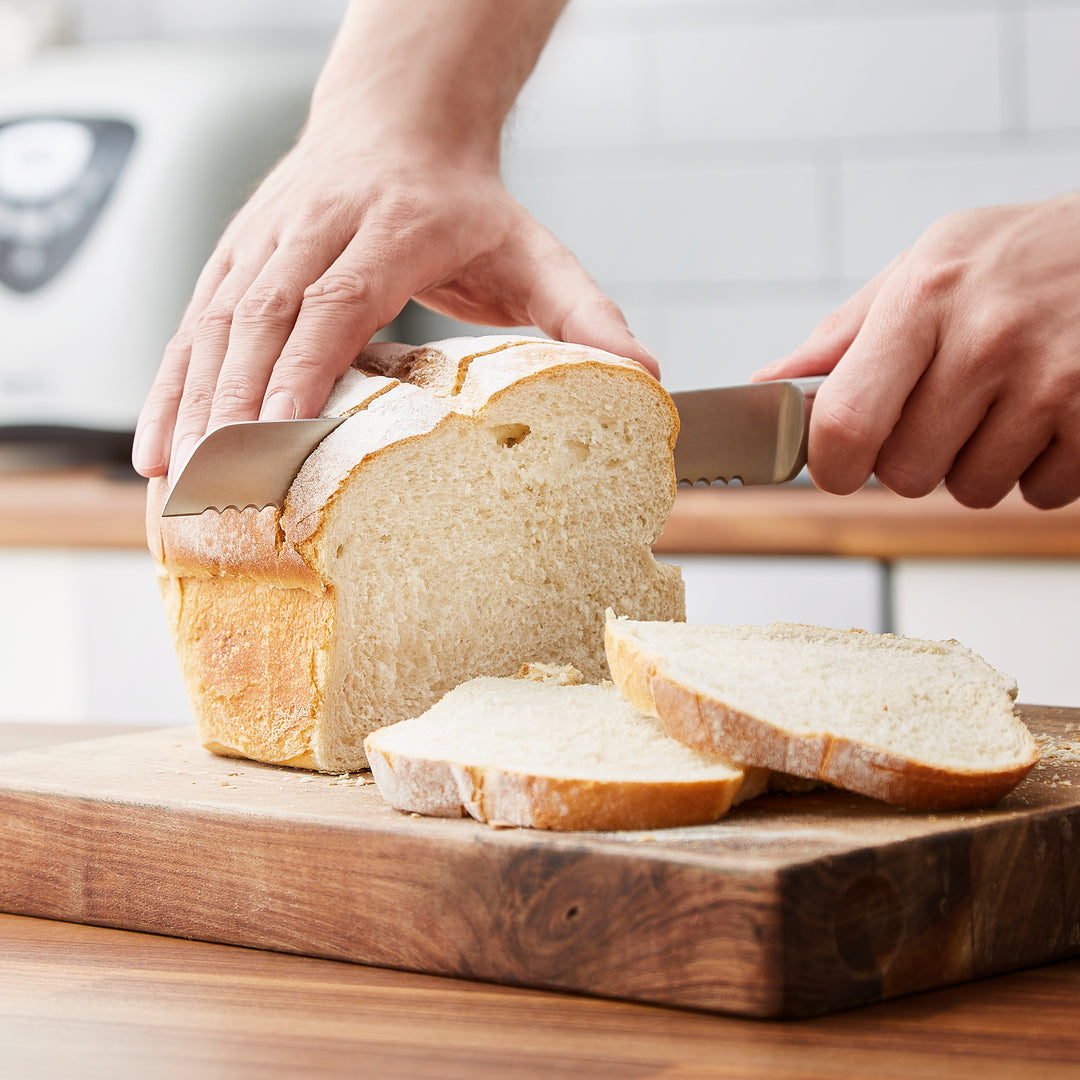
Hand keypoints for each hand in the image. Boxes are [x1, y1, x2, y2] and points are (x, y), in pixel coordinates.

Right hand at [131, 138, 653, 481]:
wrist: (403, 116)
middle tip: (222, 481)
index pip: (338, 295)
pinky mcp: (238, 251)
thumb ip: (586, 313)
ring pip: (216, 318)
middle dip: (236, 399)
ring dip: (192, 398)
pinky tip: (158, 439)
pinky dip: (173, 381)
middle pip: (263, 312)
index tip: (283, 428)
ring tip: (178, 476)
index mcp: (393, 226)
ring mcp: (267, 235)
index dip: (304, 361)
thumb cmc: (468, 197)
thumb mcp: (537, 249)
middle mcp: (318, 225)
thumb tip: (644, 376)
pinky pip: (195, 318)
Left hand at [754, 194, 1079, 508]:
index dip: (832, 465)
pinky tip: (1048, 415)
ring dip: (978, 465)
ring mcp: (1053, 380)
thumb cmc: (1016, 258)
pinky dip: (1038, 470)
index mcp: (925, 297)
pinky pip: (1040, 492)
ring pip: (972, 489)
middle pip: (906, 472)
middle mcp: (987, 339)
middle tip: (943, 414)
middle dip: (913, 460)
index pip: (847, 421)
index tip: (838, 468)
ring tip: (1003, 405)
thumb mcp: (927, 265)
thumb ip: (845, 333)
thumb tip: (770, 384)